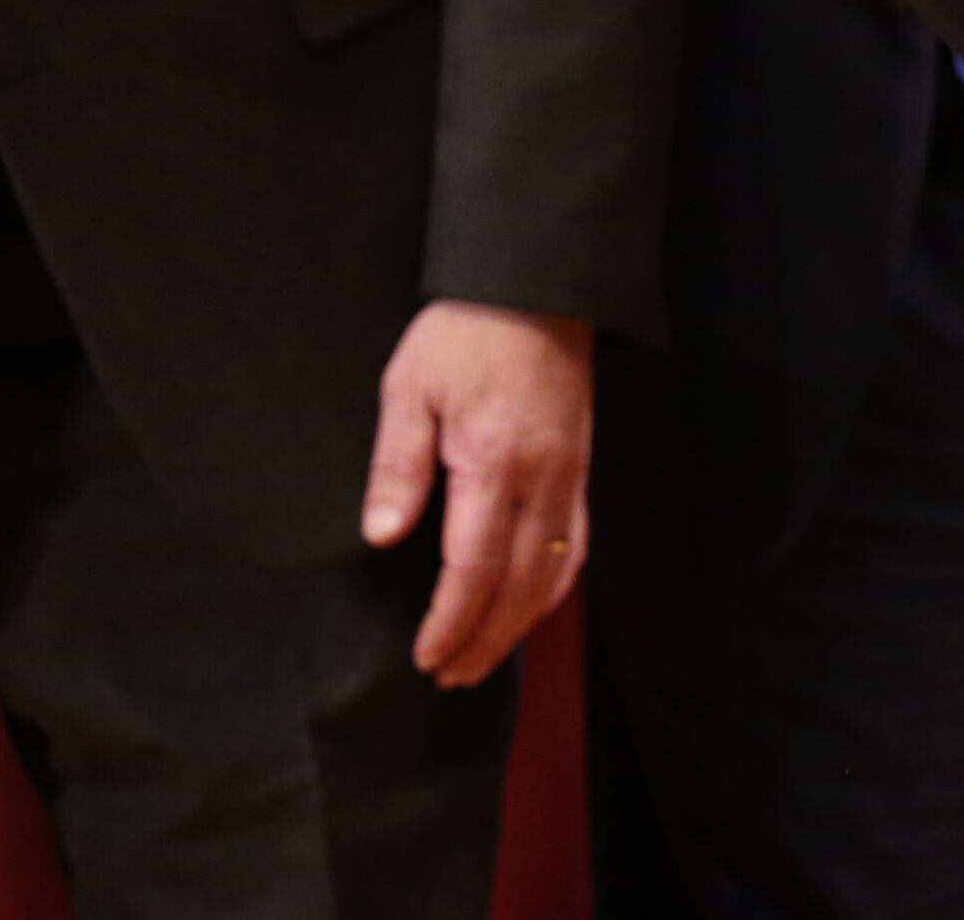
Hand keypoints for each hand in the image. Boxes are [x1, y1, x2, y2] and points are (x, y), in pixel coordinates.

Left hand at [358, 299, 594, 686]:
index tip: (427, 656)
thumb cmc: (464, 333)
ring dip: (519, 626)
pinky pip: (575, 546)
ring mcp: (569, 477)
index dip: (451, 622)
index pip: (474, 568)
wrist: (535, 288)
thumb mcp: (410, 387)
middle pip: (519, 586)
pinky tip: (530, 606)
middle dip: (484, 641)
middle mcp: (541, 480)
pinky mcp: (580, 469)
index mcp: (492, 462)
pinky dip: (552, 589)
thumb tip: (384, 535)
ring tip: (483, 658)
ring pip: (554, 574)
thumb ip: (398, 464)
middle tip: (449, 676)